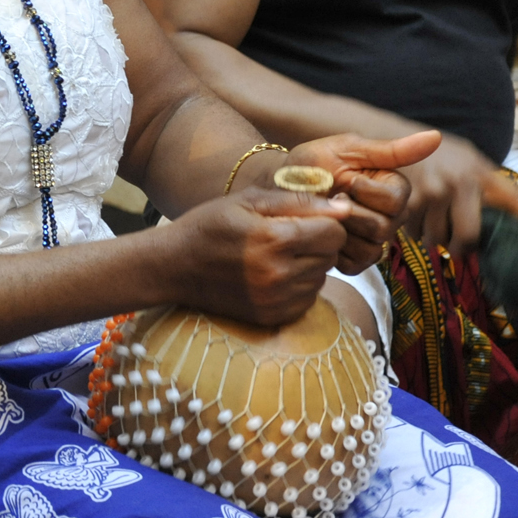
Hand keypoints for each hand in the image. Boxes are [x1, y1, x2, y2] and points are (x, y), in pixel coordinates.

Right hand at [159, 190, 352, 328]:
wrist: (173, 267)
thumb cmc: (210, 225)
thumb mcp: (249, 200)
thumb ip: (299, 201)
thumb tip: (344, 207)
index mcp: (275, 239)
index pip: (334, 232)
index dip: (325, 221)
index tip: (305, 219)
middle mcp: (280, 274)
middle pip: (331, 256)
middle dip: (318, 243)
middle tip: (287, 236)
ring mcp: (277, 300)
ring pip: (322, 278)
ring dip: (309, 265)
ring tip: (276, 255)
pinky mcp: (273, 317)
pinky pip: (309, 299)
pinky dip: (298, 286)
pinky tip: (273, 275)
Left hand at [279, 130, 438, 271]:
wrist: (278, 190)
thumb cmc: (311, 165)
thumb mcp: (346, 149)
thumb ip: (391, 150)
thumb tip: (437, 136)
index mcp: (391, 188)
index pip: (399, 200)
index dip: (368, 191)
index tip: (347, 179)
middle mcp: (389, 217)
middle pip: (385, 227)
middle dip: (350, 212)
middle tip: (330, 199)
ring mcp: (372, 240)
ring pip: (372, 248)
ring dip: (340, 230)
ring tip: (324, 215)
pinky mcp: (355, 260)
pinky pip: (356, 264)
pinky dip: (334, 250)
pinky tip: (322, 233)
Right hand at [396, 134, 517, 254]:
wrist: (390, 138)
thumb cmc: (435, 154)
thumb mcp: (468, 160)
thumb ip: (497, 189)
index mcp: (479, 172)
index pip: (511, 197)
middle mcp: (459, 182)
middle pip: (467, 236)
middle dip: (460, 246)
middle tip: (456, 245)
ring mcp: (432, 192)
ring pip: (436, 238)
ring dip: (432, 237)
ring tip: (429, 220)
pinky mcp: (407, 200)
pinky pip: (414, 233)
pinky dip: (412, 230)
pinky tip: (412, 214)